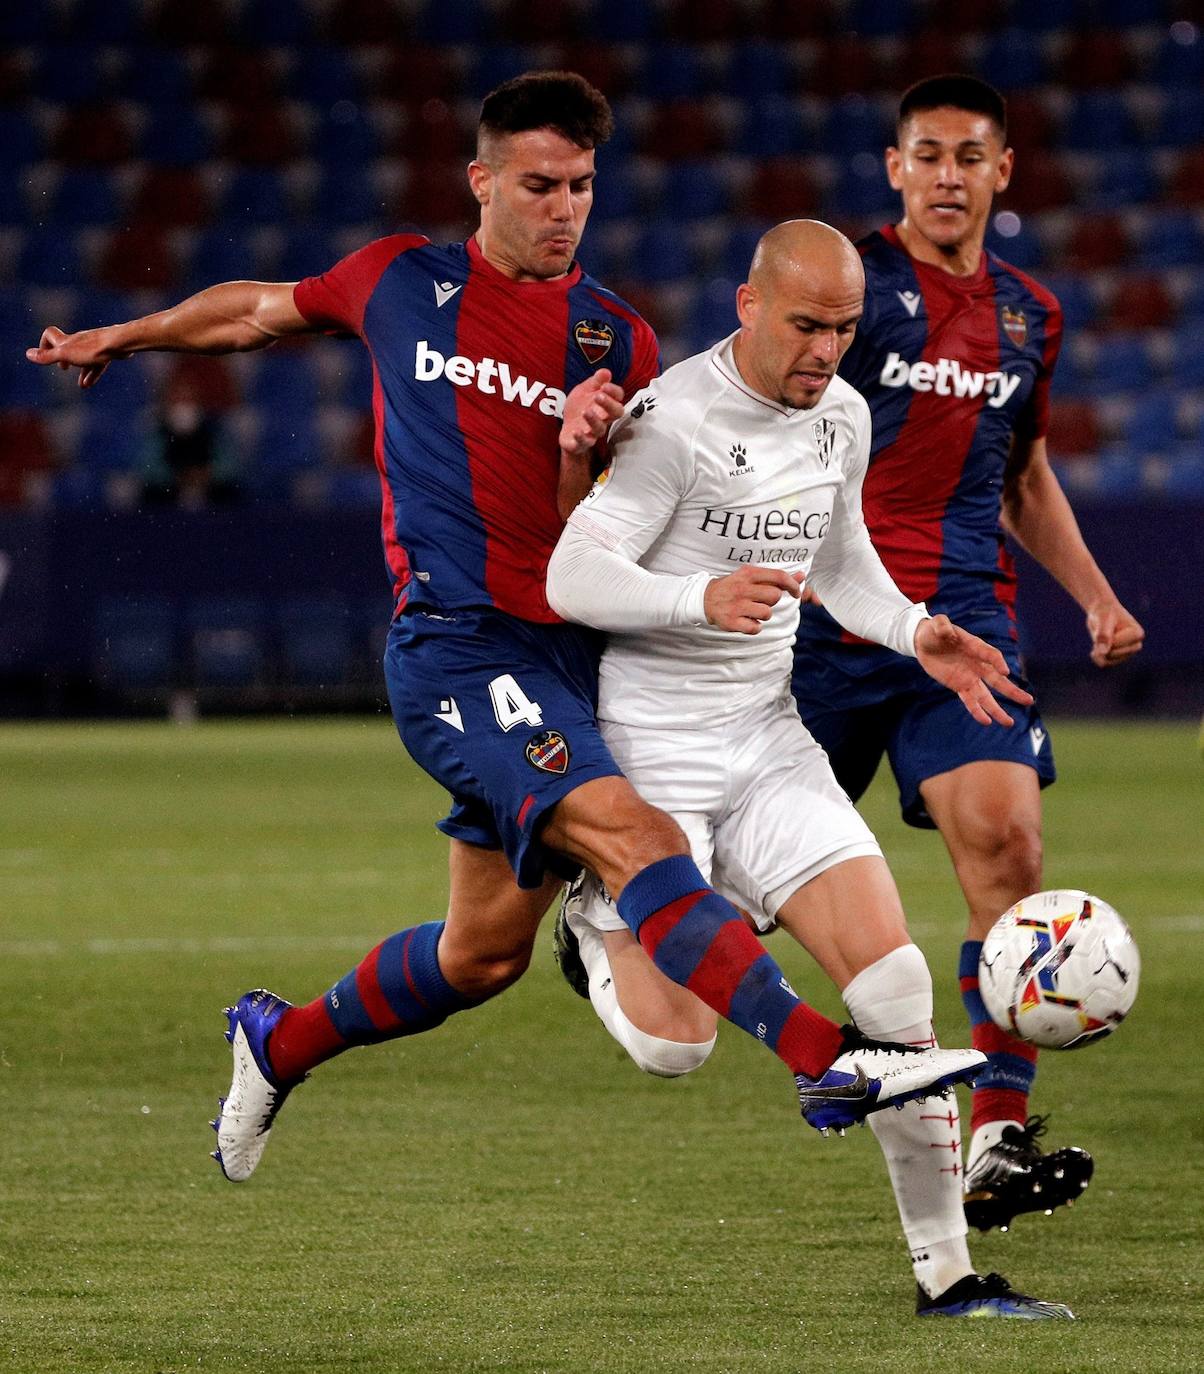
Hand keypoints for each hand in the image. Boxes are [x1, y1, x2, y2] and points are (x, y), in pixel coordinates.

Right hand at [26, 325, 128, 387]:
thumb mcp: (65, 355)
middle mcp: (79, 340)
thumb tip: (28, 354)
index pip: (50, 334)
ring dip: (81, 370)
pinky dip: (92, 373)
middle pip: (67, 346)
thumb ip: (47, 356)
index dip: (44, 344)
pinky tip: (90, 383)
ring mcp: (93, 345)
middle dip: (63, 358)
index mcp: (67, 340)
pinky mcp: (107, 351)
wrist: (118, 343)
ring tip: (81, 385)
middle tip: (63, 368)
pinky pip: (97, 363)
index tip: (45, 355)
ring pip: (84, 357)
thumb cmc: (91, 350)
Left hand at [559, 368, 625, 456]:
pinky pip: (585, 443)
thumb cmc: (579, 408)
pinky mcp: (582, 443)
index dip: (614, 392)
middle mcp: (603, 419)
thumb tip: (606, 372)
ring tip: (585, 411)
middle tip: (598, 396)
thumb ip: (595, 381)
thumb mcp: (584, 391)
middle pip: (615, 413)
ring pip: (600, 429)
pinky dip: (581, 438)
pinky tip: (576, 431)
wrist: (566, 429)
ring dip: (594, 420)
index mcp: (605, 405)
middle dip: (608, 404)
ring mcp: (593, 432)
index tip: (605, 386)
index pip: (618, 398)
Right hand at [704, 566, 802, 634]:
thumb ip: (776, 578)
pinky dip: (755, 627)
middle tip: (762, 601)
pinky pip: (756, 628)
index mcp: (748, 574)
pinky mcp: (732, 622)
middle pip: (775, 596)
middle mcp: (742, 589)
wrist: (705, 598)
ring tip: (753, 611)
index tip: (795, 592)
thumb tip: (801, 576)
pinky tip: (747, 620)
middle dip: (773, 601)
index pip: (779, 577)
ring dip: (764, 614)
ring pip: (767, 613)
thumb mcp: (752, 576)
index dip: (793, 585)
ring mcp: (736, 606)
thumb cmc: (734, 587)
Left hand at [913, 615, 1034, 726]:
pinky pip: (970, 700)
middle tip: (1029, 701)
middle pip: (998, 680)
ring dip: (997, 709)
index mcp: (976, 647)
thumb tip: (945, 630)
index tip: (1004, 671)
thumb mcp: (937, 624)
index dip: (998, 662)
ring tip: (1009, 723)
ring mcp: (970, 677)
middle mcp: (978, 664)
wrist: (925, 642)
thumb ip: (942, 626)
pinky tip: (986, 721)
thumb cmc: (935, 631)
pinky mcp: (959, 686)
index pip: (992, 655)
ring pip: (987, 696)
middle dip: (1012, 691)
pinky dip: (976, 711)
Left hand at [1085, 599, 1143, 667]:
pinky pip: (1105, 664)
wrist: (1102, 612)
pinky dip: (1097, 658)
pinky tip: (1095, 650)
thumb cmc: (1104, 614)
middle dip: (1101, 646)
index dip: (1104, 637)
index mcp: (1137, 634)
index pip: (1114, 645)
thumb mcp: (1102, 621)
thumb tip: (1103, 653)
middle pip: (1111, 655)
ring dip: (1098, 652)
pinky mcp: (1120, 657)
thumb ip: (1103, 636)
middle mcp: (1136, 645)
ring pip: (1107, 661)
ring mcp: (1128, 652)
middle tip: (1100, 632)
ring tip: (1098, 639)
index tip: (1106, 626)